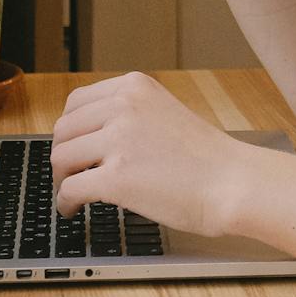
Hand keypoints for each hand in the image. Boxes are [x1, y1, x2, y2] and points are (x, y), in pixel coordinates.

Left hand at [49, 71, 250, 236]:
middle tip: (71, 174)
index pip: (77, 101)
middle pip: (64, 129)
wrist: (234, 183)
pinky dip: (65, 203)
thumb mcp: (165, 112)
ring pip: (61, 158)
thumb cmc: (208, 158)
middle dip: (63, 155)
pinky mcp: (116, 178)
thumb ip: (130, 114)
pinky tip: (74, 210)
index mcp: (136, 87)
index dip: (71, 128)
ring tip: (73, 193)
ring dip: (62, 179)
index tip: (74, 145)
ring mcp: (118, 141)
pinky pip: (70, 189)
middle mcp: (124, 106)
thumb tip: (89, 135)